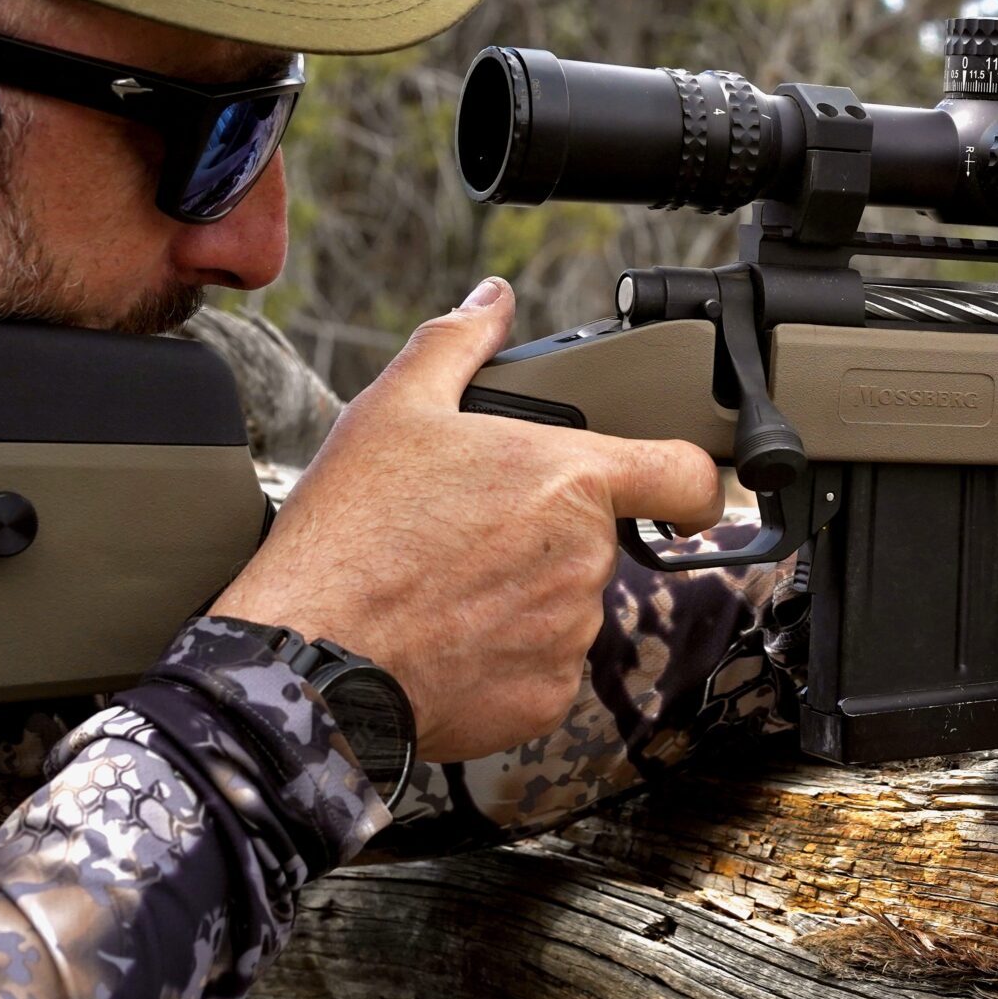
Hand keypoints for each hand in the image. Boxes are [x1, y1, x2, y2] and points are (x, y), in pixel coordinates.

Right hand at [213, 279, 722, 762]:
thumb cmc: (349, 532)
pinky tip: (443, 639)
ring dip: (524, 596)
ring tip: (443, 587)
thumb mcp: (394, 411)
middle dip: (551, 535)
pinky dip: (504, 657)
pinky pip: (541, 667)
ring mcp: (571, 634)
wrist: (304, 657)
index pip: (689, 476)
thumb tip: (493, 300)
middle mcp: (588, 559)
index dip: (693, 480)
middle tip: (471, 533)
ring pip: (568, 605)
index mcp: (572, 480)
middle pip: (600, 540)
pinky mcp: (545, 698)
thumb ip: (457, 344)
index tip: (678, 491)